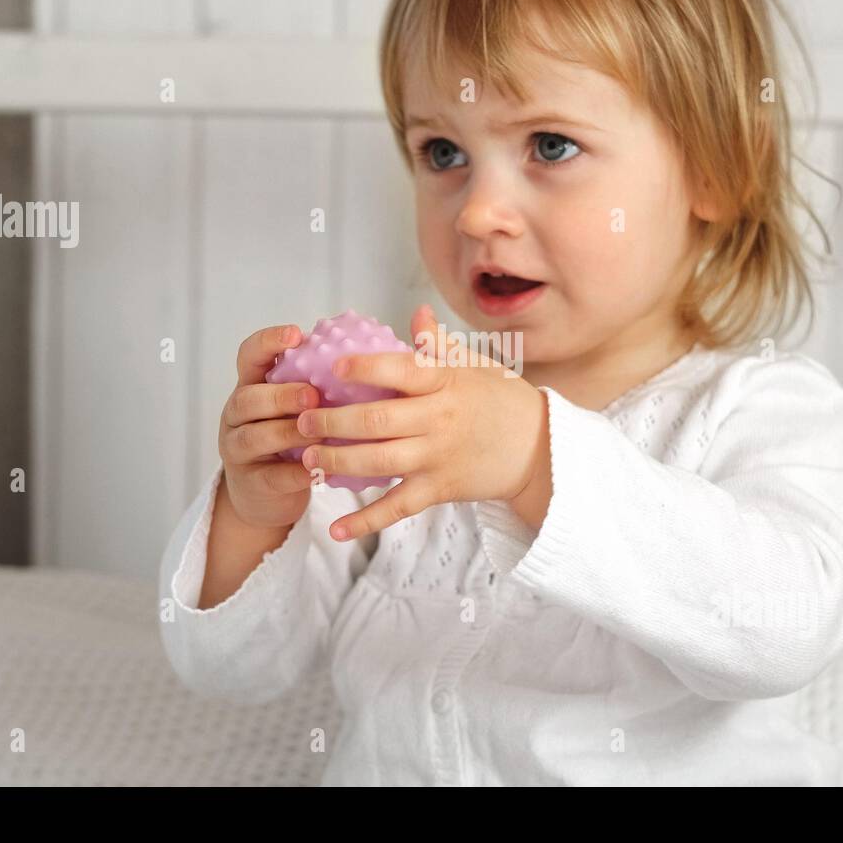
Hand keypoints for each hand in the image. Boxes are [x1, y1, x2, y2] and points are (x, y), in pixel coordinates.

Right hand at [217, 324, 322, 529]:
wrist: (264, 495)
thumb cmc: (291, 441)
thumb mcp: (296, 409)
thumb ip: (317, 385)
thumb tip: (370, 355)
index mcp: (251, 387)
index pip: (249, 355)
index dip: (268, 342)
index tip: (297, 335)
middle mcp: (237, 415)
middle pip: (248, 398)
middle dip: (281, 395)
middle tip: (313, 395)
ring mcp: (237, 450)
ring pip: (254, 437)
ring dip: (287, 433)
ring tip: (318, 433)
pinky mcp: (250, 483)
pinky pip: (271, 476)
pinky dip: (296, 472)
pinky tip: (319, 469)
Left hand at [296, 305, 550, 540]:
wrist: (540, 449)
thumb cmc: (503, 402)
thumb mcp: (477, 366)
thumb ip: (440, 345)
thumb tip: (416, 314)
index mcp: (445, 383)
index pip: (400, 370)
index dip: (364, 368)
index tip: (333, 367)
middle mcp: (438, 420)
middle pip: (376, 419)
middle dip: (332, 420)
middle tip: (302, 420)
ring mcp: (437, 457)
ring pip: (377, 462)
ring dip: (337, 461)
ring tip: (308, 457)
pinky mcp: (439, 489)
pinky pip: (396, 508)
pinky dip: (365, 521)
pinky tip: (336, 528)